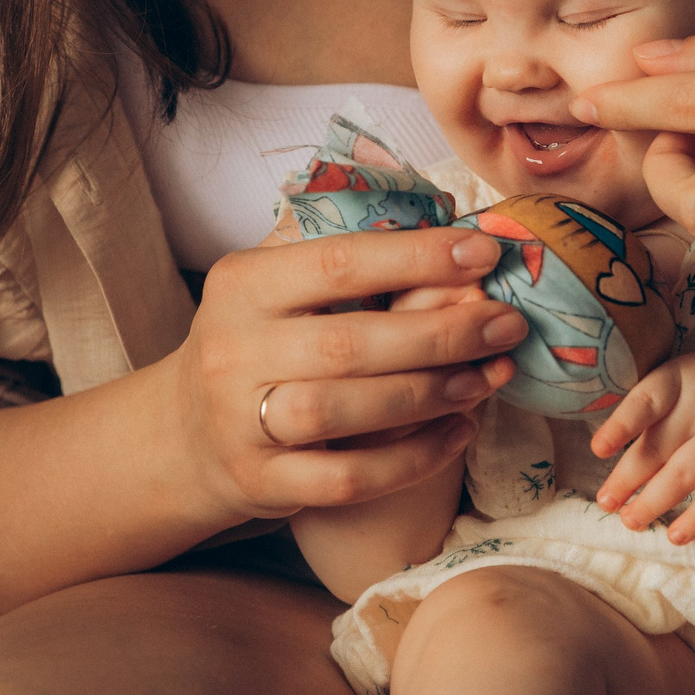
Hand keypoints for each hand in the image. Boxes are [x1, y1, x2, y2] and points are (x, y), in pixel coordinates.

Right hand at [162, 227, 525, 522]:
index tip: (484, 253)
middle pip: (349, 343)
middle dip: (441, 334)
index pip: (338, 263)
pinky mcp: (262, 482)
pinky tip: (458, 432)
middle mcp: (233, 350)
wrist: (187, 433)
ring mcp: (241, 422)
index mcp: (242, 284)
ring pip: (343, 412)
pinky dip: (410, 460)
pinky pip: (346, 478)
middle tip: (506, 324)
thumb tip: (445, 212)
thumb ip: (345, 253)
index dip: (417, 257)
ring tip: (486, 378)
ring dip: (427, 395)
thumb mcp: (275, 284)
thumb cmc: (259, 341)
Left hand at [588, 350, 694, 543]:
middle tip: (605, 502)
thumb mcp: (687, 377)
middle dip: (627, 479)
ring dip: (652, 503)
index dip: (621, 426)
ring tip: (629, 521)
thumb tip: (604, 448)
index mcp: (680, 377)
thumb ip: (653, 405)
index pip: (646, 401)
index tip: (598, 450)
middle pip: (658, 446)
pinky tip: (675, 535)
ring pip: (682, 476)